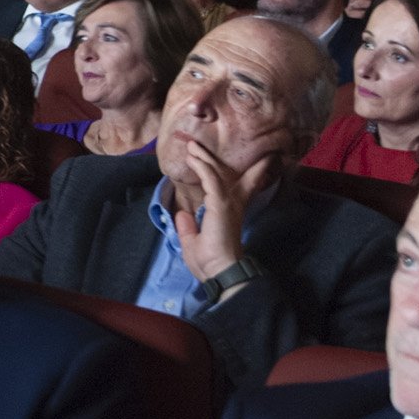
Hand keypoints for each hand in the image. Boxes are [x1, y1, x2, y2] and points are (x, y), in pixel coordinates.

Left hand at [171, 142, 271, 284]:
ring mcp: (228, 203)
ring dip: (203, 158)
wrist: (219, 272)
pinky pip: (211, 179)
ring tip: (191, 146)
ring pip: (216, 172)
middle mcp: (232, 205)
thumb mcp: (193, 242)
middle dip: (212, 159)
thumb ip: (189, 228)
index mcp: (227, 213)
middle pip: (227, 175)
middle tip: (198, 145)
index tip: (225, 159)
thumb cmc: (209, 262)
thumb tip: (183, 215)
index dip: (235, 172)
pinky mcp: (221, 204)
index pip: (235, 188)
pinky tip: (193, 157)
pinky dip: (202, 166)